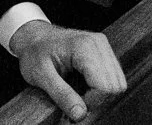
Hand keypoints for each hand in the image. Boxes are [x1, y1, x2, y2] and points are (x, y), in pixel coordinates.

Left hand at [8, 20, 126, 121]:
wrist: (33, 37)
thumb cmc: (34, 53)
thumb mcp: (41, 76)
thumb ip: (62, 95)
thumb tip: (80, 115)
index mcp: (84, 47)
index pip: (104, 86)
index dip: (91, 102)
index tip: (73, 106)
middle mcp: (99, 43)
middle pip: (114, 86)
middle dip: (96, 101)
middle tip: (75, 103)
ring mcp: (104, 46)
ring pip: (118, 84)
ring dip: (100, 96)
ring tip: (79, 96)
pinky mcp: (105, 51)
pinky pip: (114, 78)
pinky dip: (101, 89)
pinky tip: (84, 88)